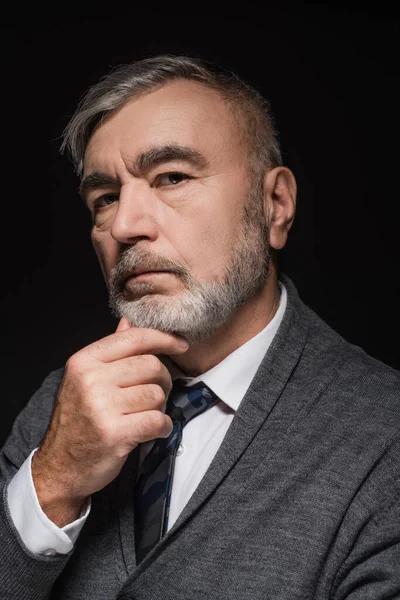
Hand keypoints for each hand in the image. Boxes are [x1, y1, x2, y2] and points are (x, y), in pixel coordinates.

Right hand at [31, 318, 188, 526]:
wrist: (60, 466)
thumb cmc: (78, 421)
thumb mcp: (85, 379)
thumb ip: (109, 351)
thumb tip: (128, 322)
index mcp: (84, 361)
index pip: (134, 338)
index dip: (163, 338)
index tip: (181, 344)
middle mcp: (90, 379)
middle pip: (151, 366)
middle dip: (163, 380)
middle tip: (157, 394)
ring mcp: (101, 406)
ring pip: (156, 394)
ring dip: (160, 407)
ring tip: (147, 415)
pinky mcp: (114, 433)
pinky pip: (157, 420)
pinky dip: (162, 427)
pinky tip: (153, 430)